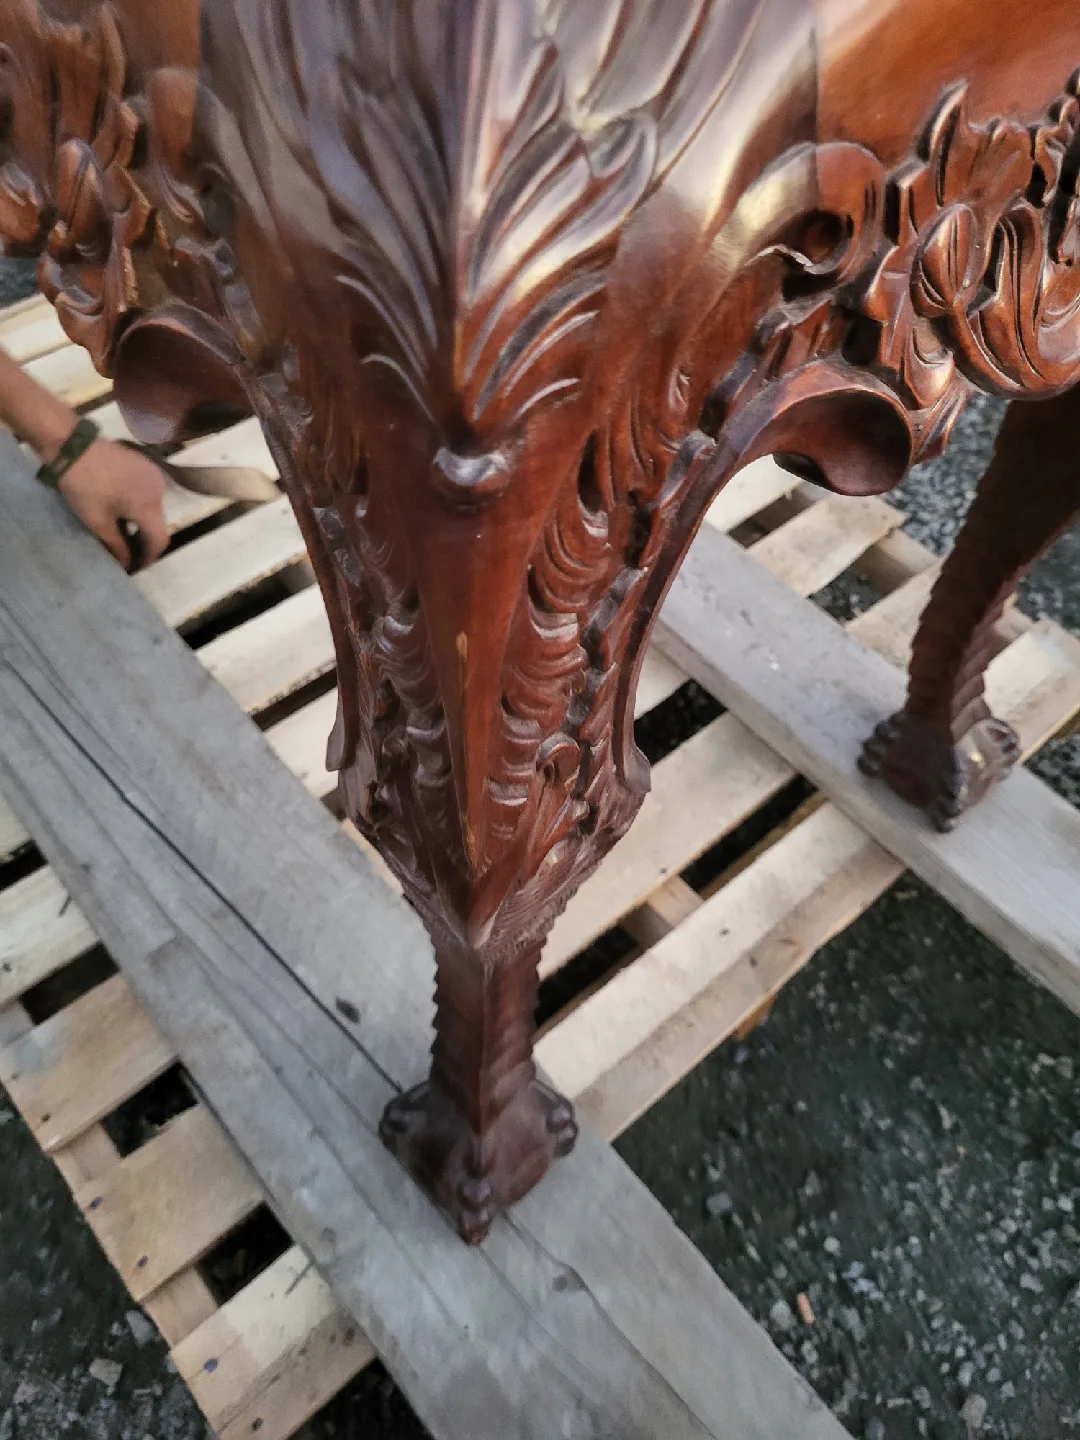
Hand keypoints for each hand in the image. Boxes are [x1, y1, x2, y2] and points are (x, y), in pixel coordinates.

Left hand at [58, 439, 168, 569]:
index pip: (159, 541)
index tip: (135, 567)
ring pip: (154, 508)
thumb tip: (126, 563)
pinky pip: (149, 492)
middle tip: (127, 551)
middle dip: (144, 540)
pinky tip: (122, 507)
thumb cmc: (84, 486)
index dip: (149, 558)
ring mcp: (154, 475)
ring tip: (123, 530)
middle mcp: (160, 491)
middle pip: (158, 524)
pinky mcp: (145, 464)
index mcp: (150, 507)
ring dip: (141, 522)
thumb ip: (116, 546)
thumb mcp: (97, 521)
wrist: (72, 445)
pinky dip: (139, 504)